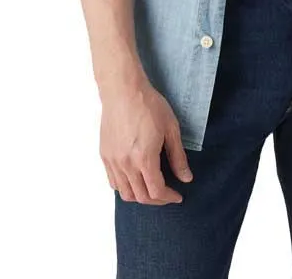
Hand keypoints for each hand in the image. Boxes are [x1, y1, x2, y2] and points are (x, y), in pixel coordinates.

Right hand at [99, 73, 192, 204]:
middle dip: (157, 200)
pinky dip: (125, 188)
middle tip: (168, 195)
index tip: (178, 196)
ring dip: (140, 197)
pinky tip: (135, 180)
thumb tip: (186, 178)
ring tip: (152, 190)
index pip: (156, 191)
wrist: (123, 91)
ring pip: (125, 193)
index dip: (169, 197)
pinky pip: (113, 182)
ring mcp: (113, 161)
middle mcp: (126, 164)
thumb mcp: (171, 129)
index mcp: (144, 158)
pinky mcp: (105, 155)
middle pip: (141, 197)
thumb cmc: (149, 105)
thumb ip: (178, 157)